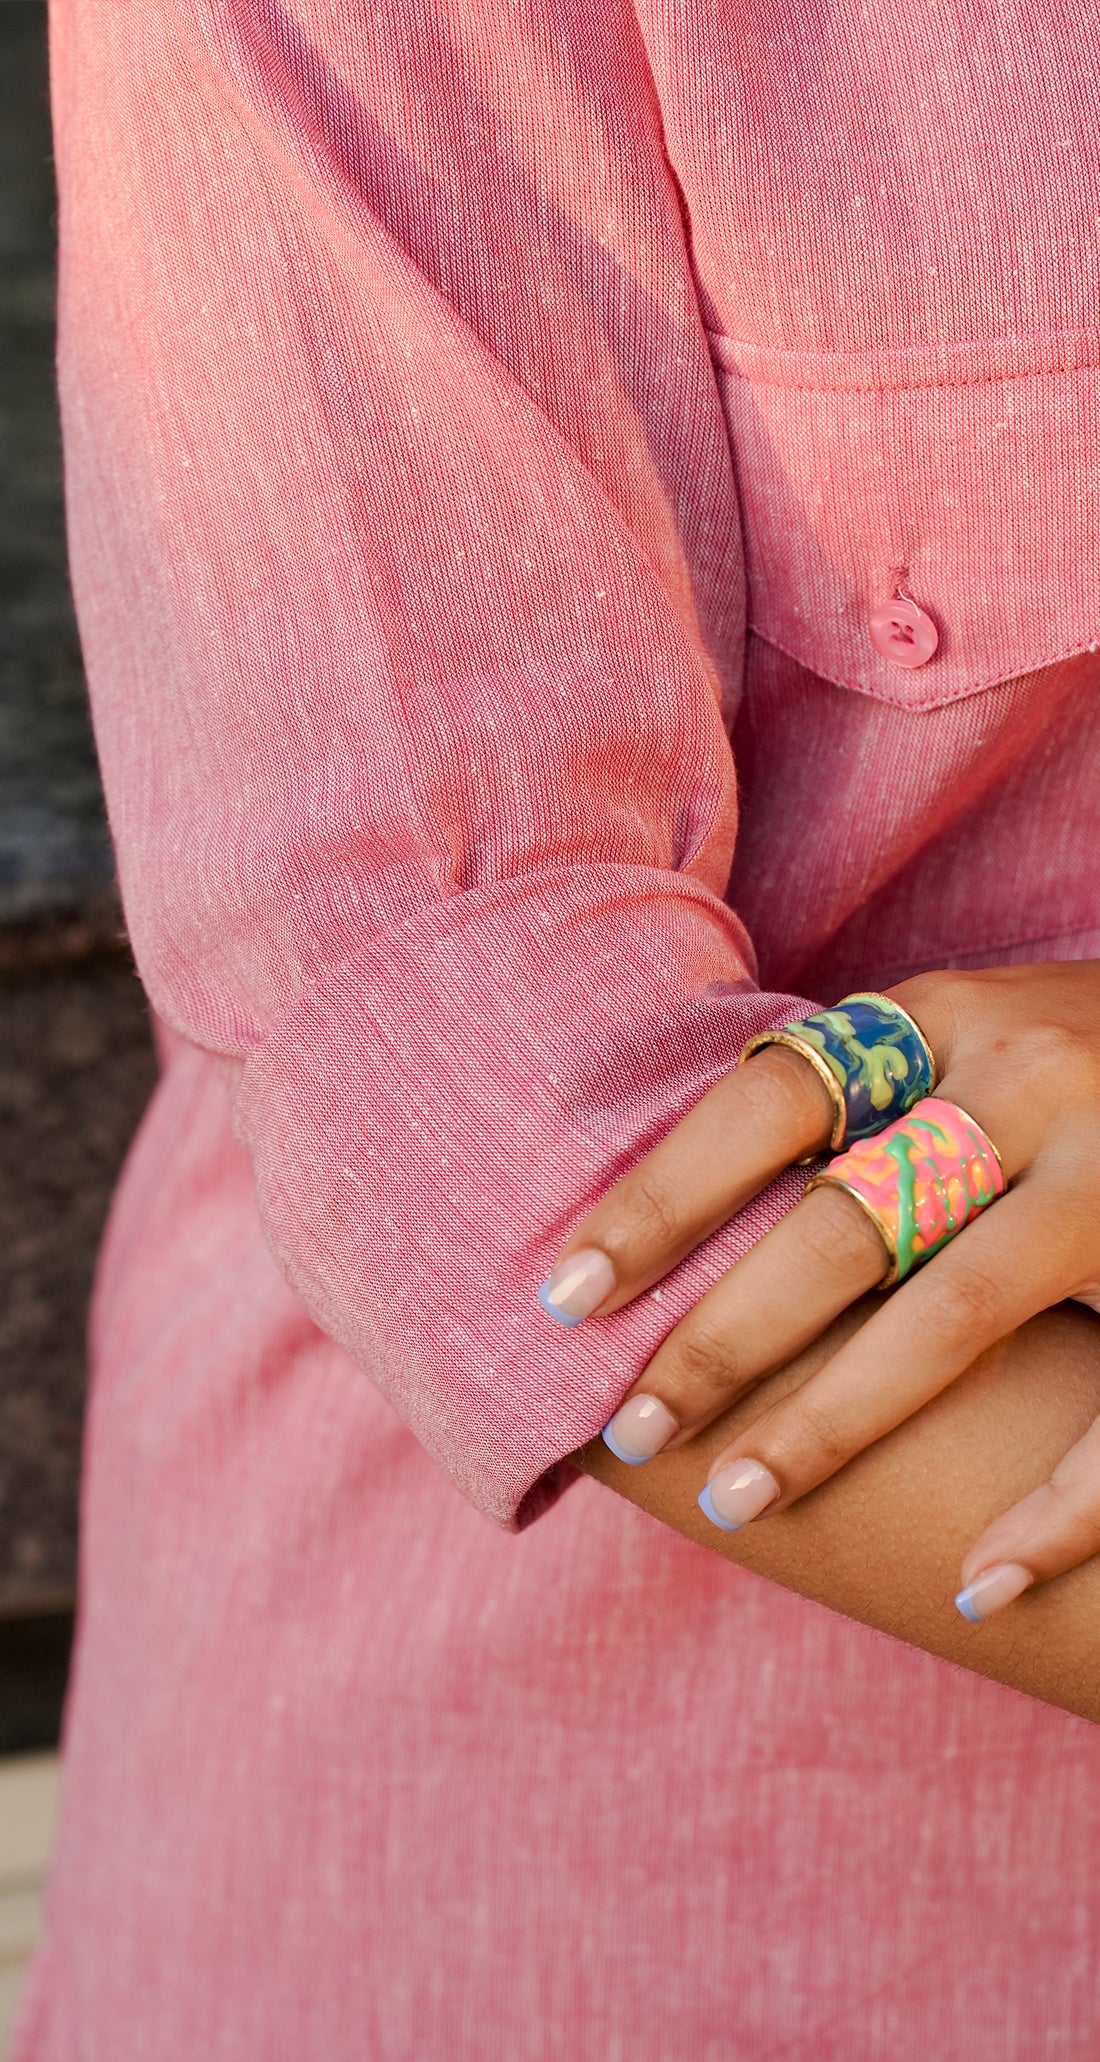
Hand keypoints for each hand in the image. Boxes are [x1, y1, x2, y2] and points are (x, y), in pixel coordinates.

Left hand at [540, 962, 1099, 1619]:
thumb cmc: (1087, 1057)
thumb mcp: (979, 1032)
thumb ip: (870, 1092)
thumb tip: (679, 1208)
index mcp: (949, 1018)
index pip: (770, 1103)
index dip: (657, 1197)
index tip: (563, 1295)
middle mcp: (1027, 1077)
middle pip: (843, 1223)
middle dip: (722, 1336)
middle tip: (629, 1430)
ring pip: (955, 1314)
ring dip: (835, 1422)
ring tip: (737, 1500)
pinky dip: (1054, 1509)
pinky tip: (980, 1583)